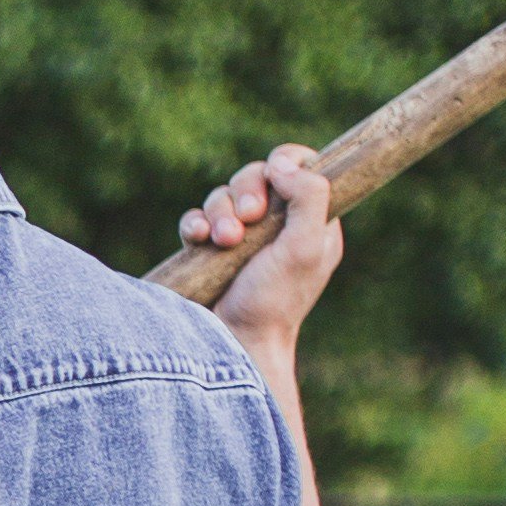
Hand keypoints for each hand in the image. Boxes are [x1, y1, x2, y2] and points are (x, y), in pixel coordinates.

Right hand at [182, 140, 345, 349]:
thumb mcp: (305, 248)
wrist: (236, 343)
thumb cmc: (276, 301)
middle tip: (247, 220)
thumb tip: (283, 164)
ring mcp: (242, 237)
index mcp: (311, 220)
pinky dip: (194, 224)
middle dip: (245, 193)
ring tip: (224, 242)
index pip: (301, 166)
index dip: (285, 162)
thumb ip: (309, 197)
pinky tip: (198, 240)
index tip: (275, 175)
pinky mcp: (210, 250)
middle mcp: (277, 225)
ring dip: (219, 213)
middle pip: (256, 175)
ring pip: (223, 196)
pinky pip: (196, 219)